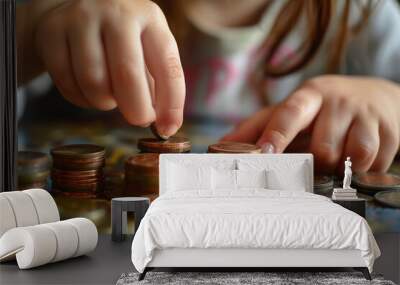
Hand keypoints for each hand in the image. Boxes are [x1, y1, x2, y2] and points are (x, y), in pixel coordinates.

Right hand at [29, 0, 184, 136]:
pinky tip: (89, 91)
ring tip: (111, 95)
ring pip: (94, 83)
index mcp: (149, 18)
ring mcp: (81, 19)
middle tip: (139, 119)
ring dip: (105, 103)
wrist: (74, 6)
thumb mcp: (147, 48)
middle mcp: (116, 13)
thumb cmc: (121, 39)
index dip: (171, 105)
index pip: (167, 67)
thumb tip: (165, 125)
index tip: (168, 128)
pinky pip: (67, 83)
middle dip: (137, 110)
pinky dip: (81, 99)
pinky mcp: (52, 32)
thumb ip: (157, 85)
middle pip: (127, 75)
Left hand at [222, 75, 399, 172]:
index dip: (276, 135)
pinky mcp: (391, 131)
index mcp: (308, 96)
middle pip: (323, 147)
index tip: (263, 154)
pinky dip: (366, 170)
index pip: (290, 114)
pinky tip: (361, 160)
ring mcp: (367, 115)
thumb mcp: (291, 109)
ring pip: (354, 156)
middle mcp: (338, 102)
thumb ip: (258, 126)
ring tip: (340, 160)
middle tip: (317, 161)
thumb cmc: (322, 109)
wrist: (375, 97)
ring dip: (344, 168)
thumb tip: (220, 145)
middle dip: (318, 163)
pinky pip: (377, 163)